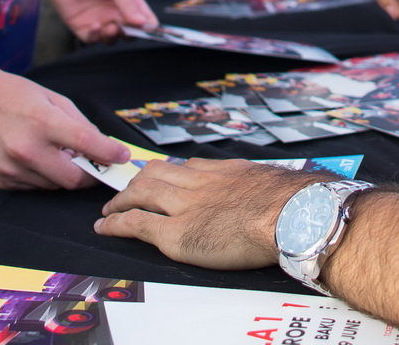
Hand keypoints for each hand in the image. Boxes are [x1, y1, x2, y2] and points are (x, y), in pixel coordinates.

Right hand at [0, 65, 130, 190]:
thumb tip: (100, 145)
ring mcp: (12, 168)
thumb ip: (78, 123)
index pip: (87, 144)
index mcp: (43, 122)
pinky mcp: (1, 180)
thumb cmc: (11, 94)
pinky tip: (38, 159)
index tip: (122, 157)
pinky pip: (34, 187)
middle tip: (95, 166)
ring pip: (54, 186)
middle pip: (73, 179)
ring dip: (64, 175)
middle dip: (89, 175)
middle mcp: (27, 149)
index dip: (110, 154)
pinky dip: (43, 177)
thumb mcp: (51, 98)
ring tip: (60, 156)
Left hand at [43, 0, 157, 40]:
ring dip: (113, 37)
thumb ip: (127, 3)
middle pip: (130, 32)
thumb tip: (143, 23)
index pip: (145, 19)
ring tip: (111, 27)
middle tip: (127, 29)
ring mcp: (98, 19)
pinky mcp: (81, 25)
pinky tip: (95, 26)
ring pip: (111, 38)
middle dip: (131, 35)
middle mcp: (114, 11)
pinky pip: (92, 39)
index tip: (149, 29)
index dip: (149, 27)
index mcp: (127, 0)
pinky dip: (95, 36)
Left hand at [96, 157, 319, 268]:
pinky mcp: (176, 233)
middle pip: (158, 172)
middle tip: (128, 189)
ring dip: (120, 199)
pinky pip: (136, 223)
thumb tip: (272, 195)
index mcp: (224, 172)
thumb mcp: (273, 184)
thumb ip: (259, 187)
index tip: (164, 176)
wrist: (291, 215)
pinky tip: (104, 226)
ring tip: (109, 208)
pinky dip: (115, 223)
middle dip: (138, 181)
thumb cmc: (293, 205)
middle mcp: (199, 182)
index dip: (171, 172)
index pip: (188, 166)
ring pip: (141, 192)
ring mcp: (185, 206)